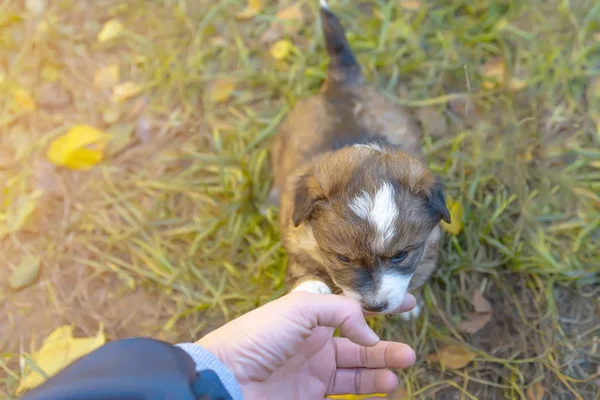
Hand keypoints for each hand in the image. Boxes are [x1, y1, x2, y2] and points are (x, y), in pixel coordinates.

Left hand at [196, 292, 416, 398]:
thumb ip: (340, 310)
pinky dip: (367, 394)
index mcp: (310, 317)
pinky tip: (383, 392)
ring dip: (379, 372)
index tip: (408, 304)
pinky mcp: (309, 397)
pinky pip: (345, 395)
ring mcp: (312, 373)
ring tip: (397, 374)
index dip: (379, 308)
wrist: (227, 380)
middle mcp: (314, 344)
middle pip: (359, 345)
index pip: (351, 310)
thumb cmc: (257, 337)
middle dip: (385, 348)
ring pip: (356, 372)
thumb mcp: (299, 308)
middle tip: (408, 354)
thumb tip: (368, 332)